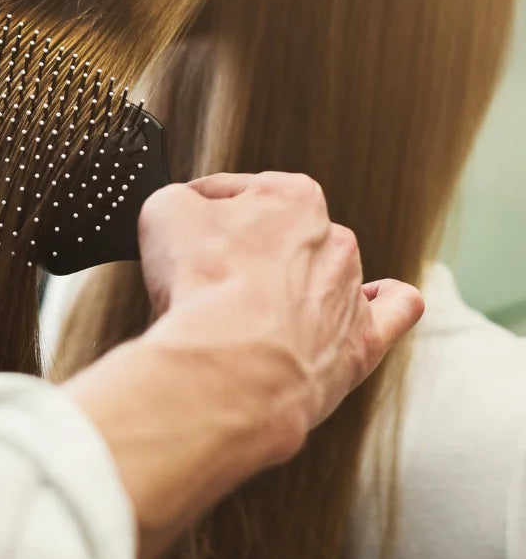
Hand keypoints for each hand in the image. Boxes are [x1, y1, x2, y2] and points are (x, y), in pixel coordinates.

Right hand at [140, 172, 423, 442]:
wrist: (233, 367)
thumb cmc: (203, 284)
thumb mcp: (165, 210)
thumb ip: (180, 197)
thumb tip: (185, 209)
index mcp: (293, 196)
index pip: (236, 192)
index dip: (200, 211)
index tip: (183, 231)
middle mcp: (333, 239)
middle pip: (279, 236)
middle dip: (244, 252)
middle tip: (206, 279)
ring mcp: (350, 293)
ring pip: (325, 272)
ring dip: (292, 284)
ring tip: (250, 314)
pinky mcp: (360, 344)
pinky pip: (392, 312)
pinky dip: (383, 305)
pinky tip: (370, 302)